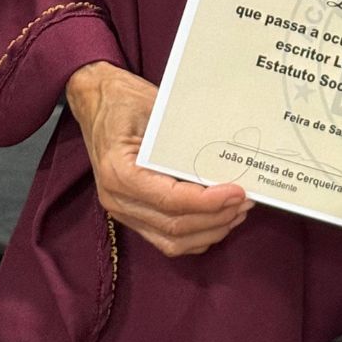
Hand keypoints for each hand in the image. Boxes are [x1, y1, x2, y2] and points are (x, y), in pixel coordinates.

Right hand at [65, 62, 251, 256]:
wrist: (96, 101)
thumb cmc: (123, 100)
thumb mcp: (153, 107)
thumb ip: (183, 134)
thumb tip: (225, 152)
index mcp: (119, 172)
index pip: (170, 201)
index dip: (208, 202)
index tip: (237, 191)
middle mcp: (117, 199)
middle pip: (175, 226)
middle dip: (216, 218)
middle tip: (245, 200)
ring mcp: (123, 211)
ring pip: (172, 241)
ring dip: (209, 231)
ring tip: (237, 212)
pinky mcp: (131, 214)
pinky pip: (166, 239)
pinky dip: (195, 237)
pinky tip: (218, 220)